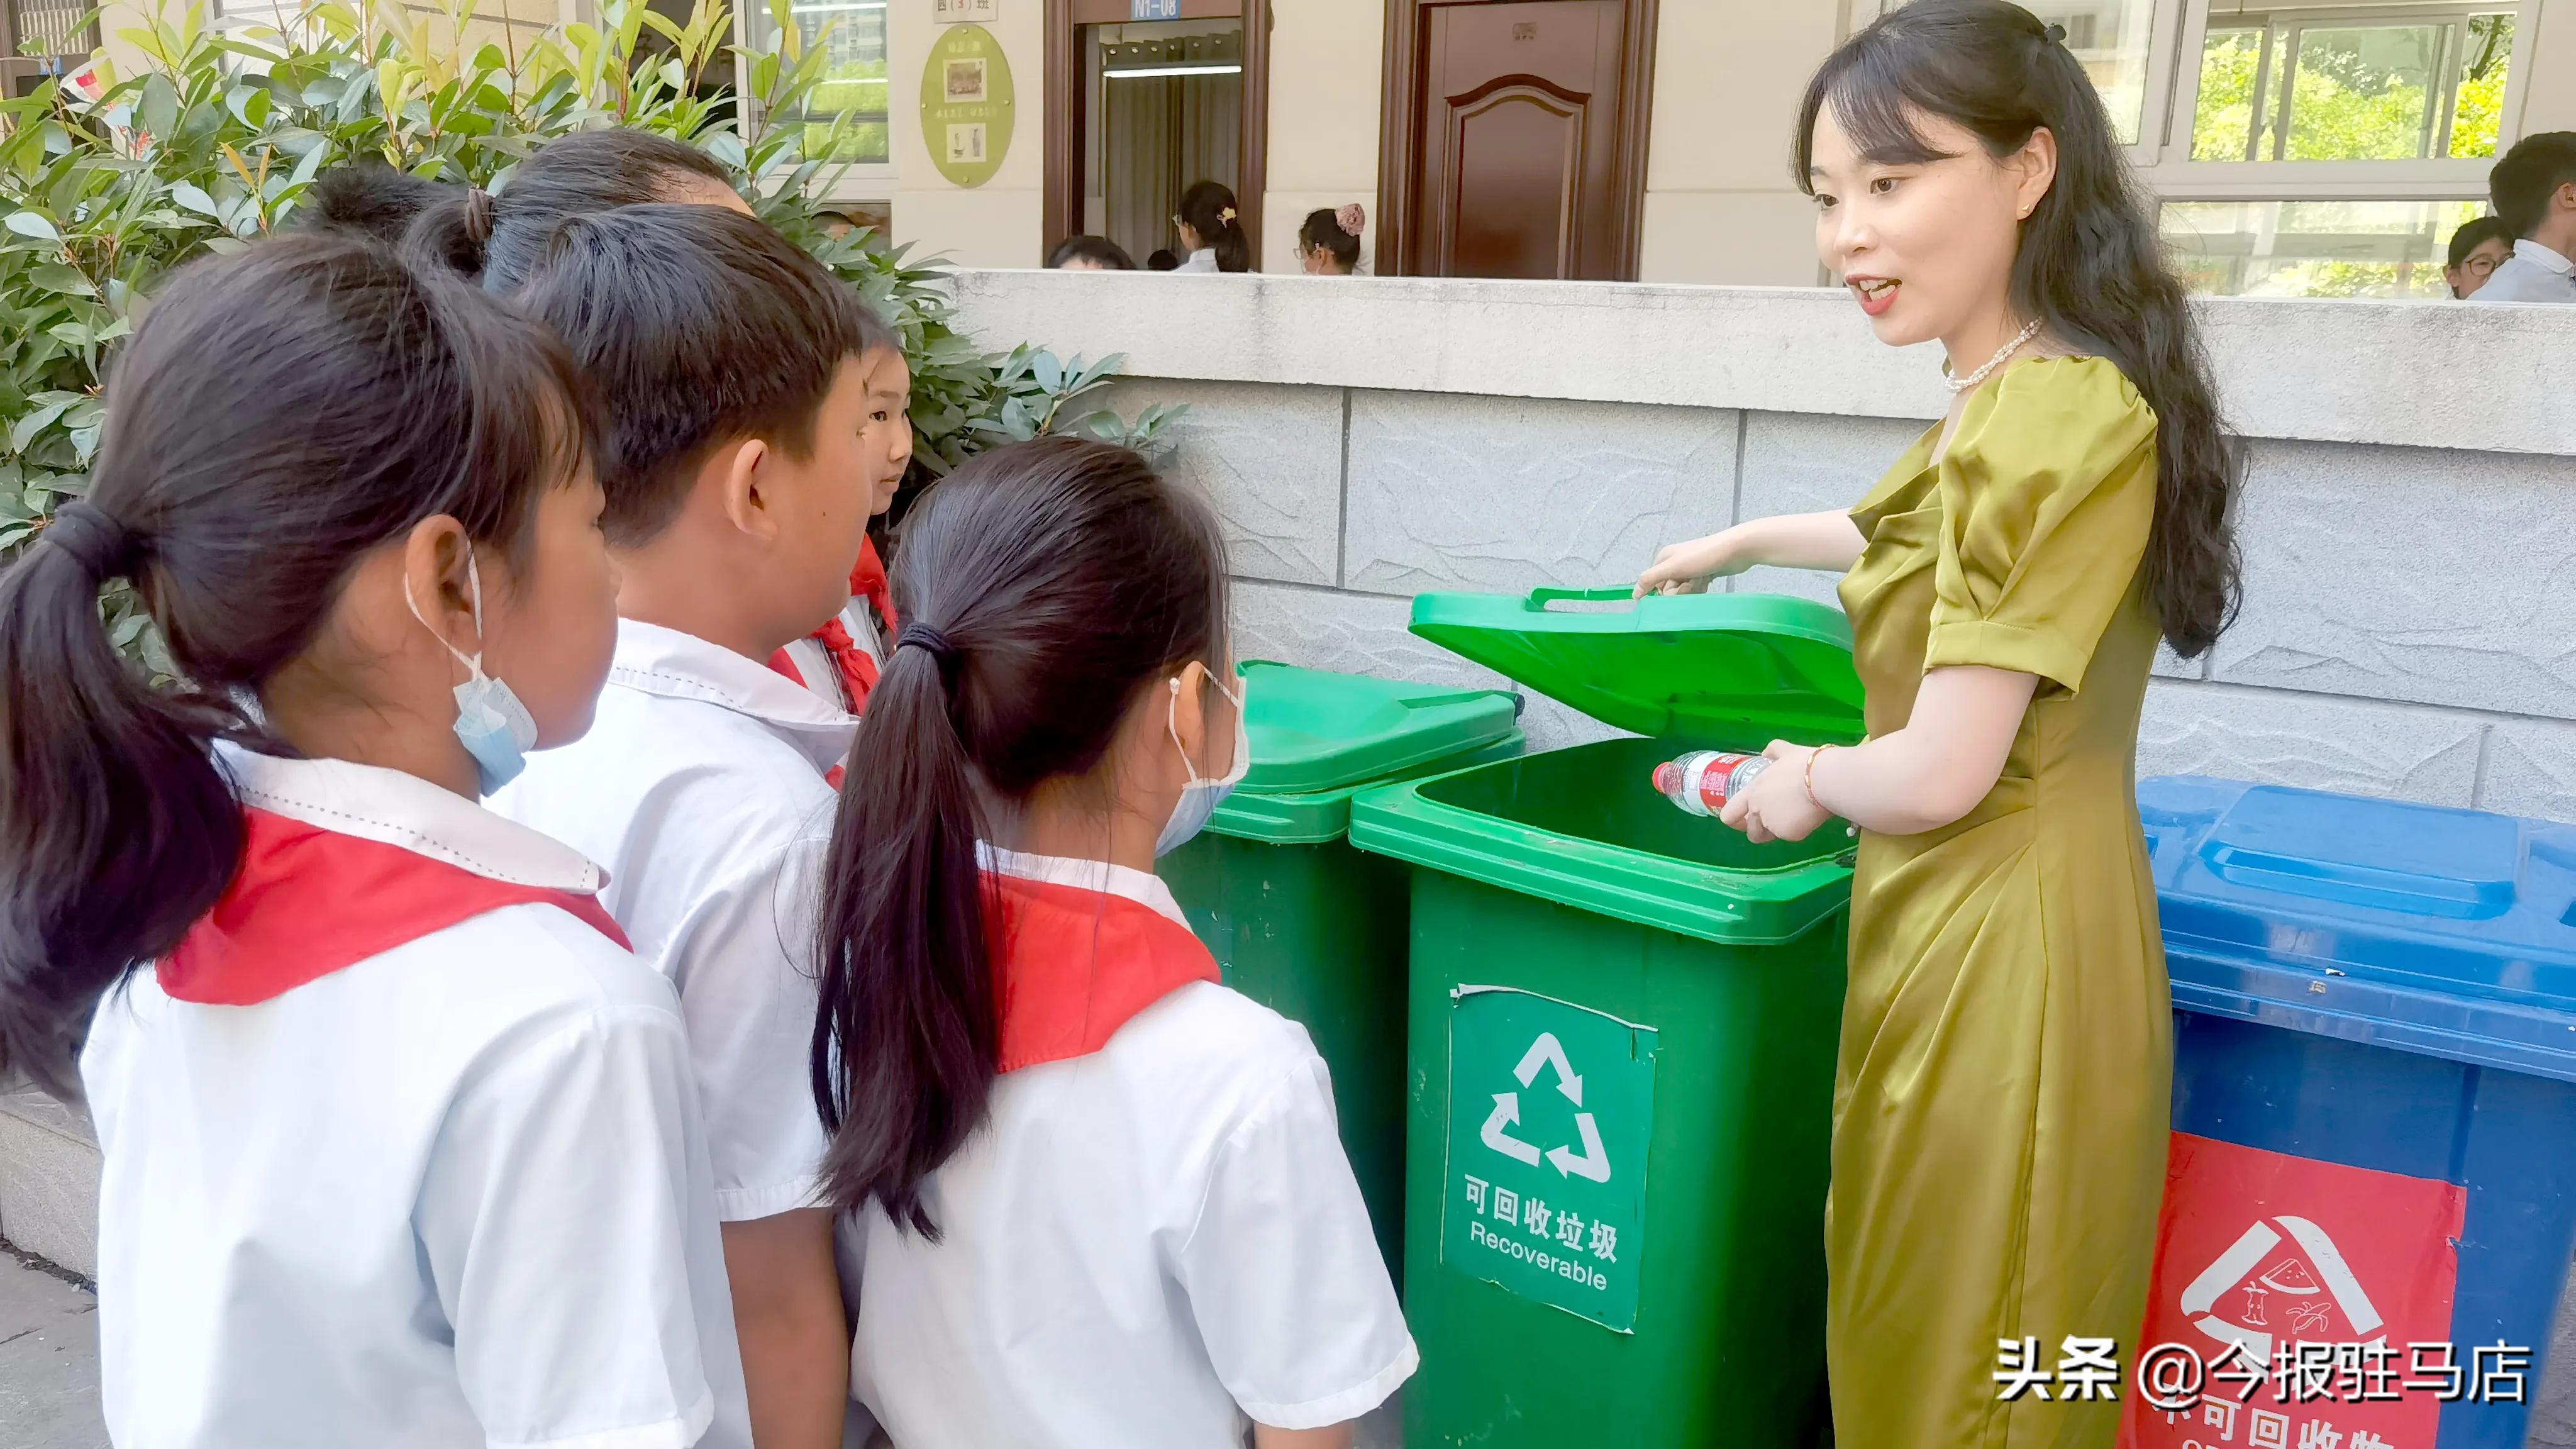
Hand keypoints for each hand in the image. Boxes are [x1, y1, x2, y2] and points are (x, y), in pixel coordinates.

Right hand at [1633, 530, 1745, 597]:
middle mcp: (1674, 563)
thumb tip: (1634, 595)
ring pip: (1683, 591)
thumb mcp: (1672, 567)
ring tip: (1703, 579)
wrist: (1735, 549)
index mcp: (1663, 559)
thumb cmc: (1702, 556)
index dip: (1664, 592)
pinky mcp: (1702, 574)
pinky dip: (1701, 588)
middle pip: (1669, 590)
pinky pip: (1695, 590)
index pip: (1654, 585)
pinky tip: (1709, 580)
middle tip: (1693, 582)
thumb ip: (1649, 579)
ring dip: (1693, 590)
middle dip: (1681, 591)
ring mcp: (1689, 569)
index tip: (1677, 588)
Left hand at [1718, 741, 1832, 844]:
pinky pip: (1791, 836)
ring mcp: (1772, 824)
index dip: (1734, 820)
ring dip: (1778, 831)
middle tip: (1776, 821)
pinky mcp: (1789, 834)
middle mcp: (1757, 811)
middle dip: (1761, 830)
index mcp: (1753, 792)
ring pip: (1770, 836)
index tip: (1743, 821)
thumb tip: (1766, 752)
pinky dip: (1799, 829)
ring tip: (1794, 817)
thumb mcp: (1786, 751)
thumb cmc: (1804, 763)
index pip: (1729, 814)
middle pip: (1751, 832)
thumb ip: (1774, 751)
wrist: (1824, 780)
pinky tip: (1809, 816)